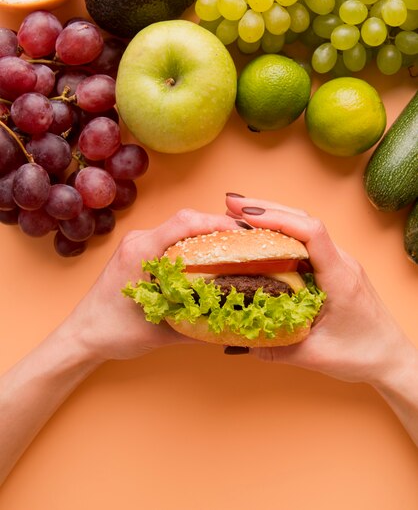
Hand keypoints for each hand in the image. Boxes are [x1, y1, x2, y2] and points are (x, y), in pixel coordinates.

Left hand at [63, 208, 235, 363]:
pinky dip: (193, 242)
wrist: (82, 335)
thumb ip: (199, 324)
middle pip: (186, 220)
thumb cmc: (113, 333)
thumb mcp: (162, 333)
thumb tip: (236, 320)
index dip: (217, 223)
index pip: (185, 223)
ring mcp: (137, 242)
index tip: (243, 232)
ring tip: (234, 246)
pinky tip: (208, 255)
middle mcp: (138, 240)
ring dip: (206, 233)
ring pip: (180, 226)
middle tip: (247, 240)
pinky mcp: (138, 249)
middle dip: (219, 227)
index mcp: (141, 252)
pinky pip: (171, 236)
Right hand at [225, 195, 412, 384]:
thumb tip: (237, 340)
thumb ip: (275, 348)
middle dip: (266, 209)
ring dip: (273, 216)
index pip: (311, 233)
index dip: (279, 219)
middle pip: (304, 221)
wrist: (391, 358)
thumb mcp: (314, 356)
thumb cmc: (362, 354)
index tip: (248, 216)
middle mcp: (341, 262)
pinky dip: (281, 232)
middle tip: (232, 204)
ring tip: (239, 213)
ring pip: (305, 227)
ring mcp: (339, 262)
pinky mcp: (334, 268)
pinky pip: (306, 242)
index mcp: (339, 277)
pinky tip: (262, 235)